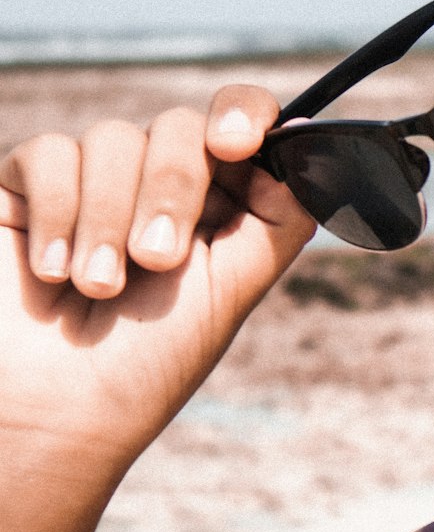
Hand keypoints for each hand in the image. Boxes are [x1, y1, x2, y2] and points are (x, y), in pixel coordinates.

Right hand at [0, 84, 314, 499]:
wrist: (53, 417)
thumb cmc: (145, 367)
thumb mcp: (231, 289)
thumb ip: (278, 217)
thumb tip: (308, 144)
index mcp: (217, 203)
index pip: (240, 121)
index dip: (243, 114)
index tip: (235, 143)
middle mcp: (156, 184)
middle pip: (180, 126)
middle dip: (172, 188)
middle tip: (156, 260)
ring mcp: (92, 182)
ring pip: (113, 138)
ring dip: (109, 218)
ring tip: (98, 286)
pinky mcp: (26, 189)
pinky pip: (47, 153)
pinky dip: (57, 211)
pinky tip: (53, 270)